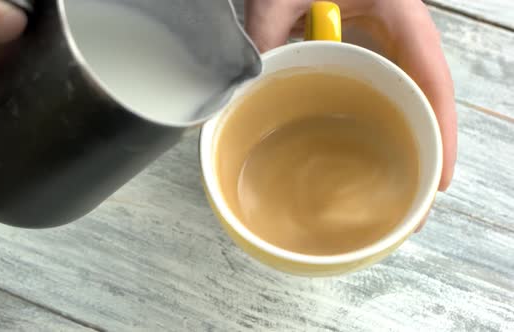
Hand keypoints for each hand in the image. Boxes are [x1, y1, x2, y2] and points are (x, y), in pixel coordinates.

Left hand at [245, 0, 456, 192]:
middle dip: (423, 143)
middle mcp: (398, 29)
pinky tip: (358, 138)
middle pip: (423, 94)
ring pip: (401, 91)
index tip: (439, 179)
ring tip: (392, 180)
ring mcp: (382, 36)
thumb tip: (248, 87)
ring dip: (400, 132)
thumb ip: (266, 34)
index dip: (442, 130)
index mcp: (397, 12)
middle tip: (414, 198)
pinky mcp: (362, 41)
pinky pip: (376, 81)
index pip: (432, 77)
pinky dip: (373, 112)